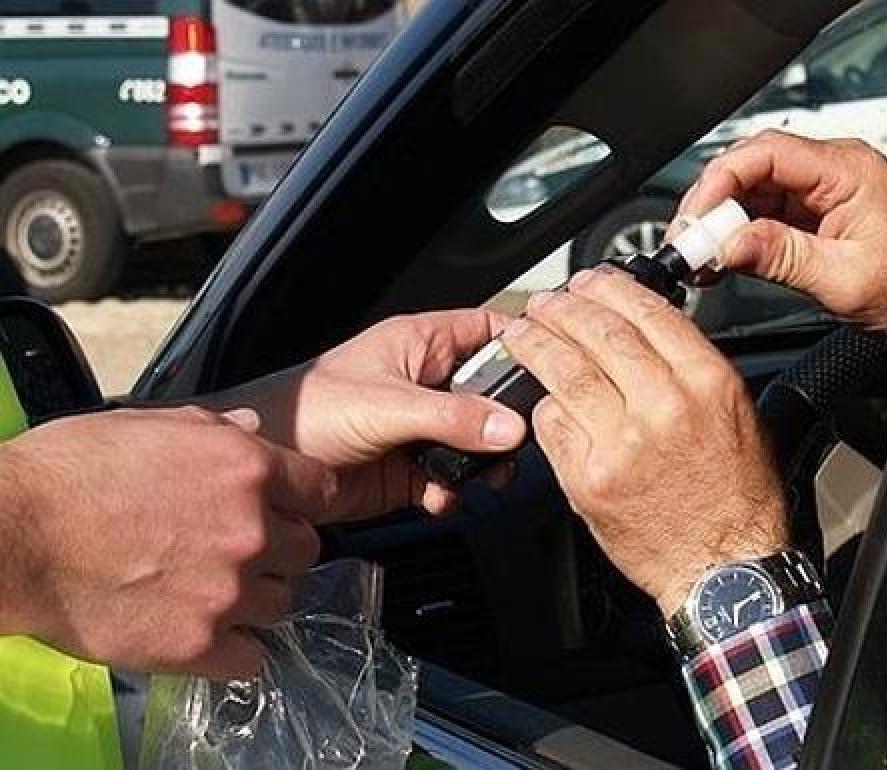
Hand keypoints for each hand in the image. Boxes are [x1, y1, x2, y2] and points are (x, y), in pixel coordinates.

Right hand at [0, 406, 336, 678]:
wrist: (11, 535)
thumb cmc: (68, 474)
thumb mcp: (147, 423)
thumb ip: (215, 429)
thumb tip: (251, 429)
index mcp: (246, 469)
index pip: (321, 490)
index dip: (302, 500)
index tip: (285, 508)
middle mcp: (250, 530)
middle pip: (305, 551)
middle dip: (278, 549)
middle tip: (238, 551)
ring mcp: (228, 591)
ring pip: (281, 603)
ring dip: (255, 598)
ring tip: (212, 591)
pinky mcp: (198, 644)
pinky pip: (252, 657)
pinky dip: (236, 649)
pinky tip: (207, 632)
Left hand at [202, 310, 526, 517]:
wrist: (264, 471)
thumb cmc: (305, 411)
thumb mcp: (388, 406)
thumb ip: (452, 417)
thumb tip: (509, 427)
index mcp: (421, 344)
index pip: (487, 330)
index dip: (520, 344)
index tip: (549, 368)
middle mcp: (425, 382)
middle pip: (490, 394)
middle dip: (506, 422)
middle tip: (514, 444)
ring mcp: (417, 427)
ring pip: (475, 442)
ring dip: (482, 464)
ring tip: (481, 477)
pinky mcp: (407, 469)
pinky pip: (450, 479)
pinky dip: (452, 492)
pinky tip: (439, 497)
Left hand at [502, 267, 787, 616]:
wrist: (724, 569)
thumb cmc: (736, 498)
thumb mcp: (739, 416)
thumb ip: (693, 369)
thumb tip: (648, 330)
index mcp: (707, 383)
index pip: (647, 311)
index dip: (608, 288)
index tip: (590, 282)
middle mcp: (665, 406)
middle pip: (598, 332)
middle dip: (562, 307)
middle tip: (546, 302)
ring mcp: (622, 443)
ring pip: (565, 372)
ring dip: (535, 344)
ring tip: (522, 334)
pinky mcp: (590, 479)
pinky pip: (552, 426)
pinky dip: (542, 407)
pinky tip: (539, 398)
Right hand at [674, 130, 886, 331]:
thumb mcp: (845, 280)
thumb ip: (783, 258)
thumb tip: (730, 245)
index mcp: (848, 172)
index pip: (767, 153)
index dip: (721, 180)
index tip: (696, 217)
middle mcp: (833, 171)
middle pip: (752, 167)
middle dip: (712, 202)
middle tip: (688, 241)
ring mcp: (821, 191)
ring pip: (752, 190)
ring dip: (720, 221)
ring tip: (697, 255)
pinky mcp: (812, 213)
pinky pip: (763, 212)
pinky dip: (737, 234)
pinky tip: (719, 258)